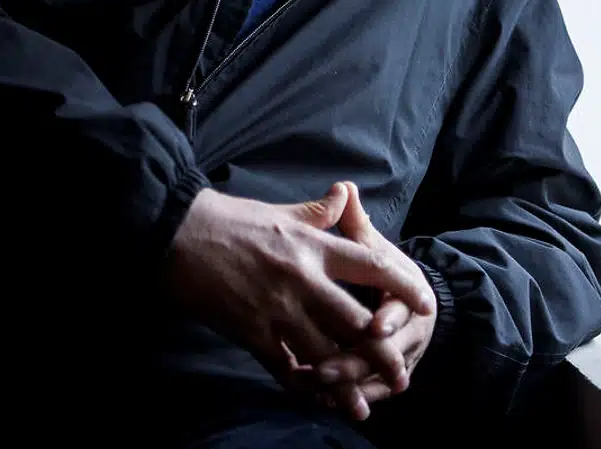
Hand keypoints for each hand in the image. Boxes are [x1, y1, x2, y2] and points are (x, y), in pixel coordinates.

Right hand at [165, 182, 435, 390]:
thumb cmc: (228, 219)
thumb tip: (345, 195)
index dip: (402, 285)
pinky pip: (284, 366)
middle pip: (355, 321)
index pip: (371, 264)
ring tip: (362, 405)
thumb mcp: (278, 212)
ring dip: (346, 381)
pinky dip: (301, 384)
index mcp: (313, 245)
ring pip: (324, 351)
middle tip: (401, 374)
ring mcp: (277, 307)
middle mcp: (302, 278)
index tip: (424, 303)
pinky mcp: (251, 330)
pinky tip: (313, 397)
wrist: (176, 234)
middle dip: (382, 353)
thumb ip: (316, 213)